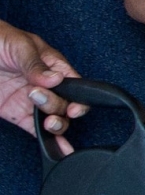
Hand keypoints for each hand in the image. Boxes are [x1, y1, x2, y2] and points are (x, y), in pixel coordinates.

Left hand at [0, 21, 84, 151]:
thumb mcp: (19, 46)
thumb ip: (36, 65)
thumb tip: (56, 79)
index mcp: (53, 66)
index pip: (74, 85)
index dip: (78, 99)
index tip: (72, 106)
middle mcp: (45, 85)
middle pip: (65, 105)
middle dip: (56, 107)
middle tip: (37, 98)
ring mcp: (30, 100)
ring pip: (53, 119)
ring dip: (56, 125)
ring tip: (48, 123)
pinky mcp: (16, 113)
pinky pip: (34, 129)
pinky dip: (46, 140)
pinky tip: (59, 148)